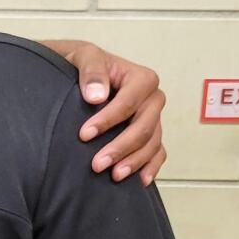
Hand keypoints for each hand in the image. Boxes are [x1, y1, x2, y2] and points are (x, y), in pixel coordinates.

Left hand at [46, 41, 166, 185]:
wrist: (81, 73)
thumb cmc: (85, 65)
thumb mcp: (84, 57)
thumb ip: (92, 71)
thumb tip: (96, 96)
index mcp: (142, 79)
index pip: (129, 103)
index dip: (108, 120)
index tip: (84, 135)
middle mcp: (152, 99)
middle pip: (144, 127)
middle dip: (121, 148)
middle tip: (97, 165)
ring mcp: (153, 118)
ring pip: (151, 143)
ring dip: (134, 162)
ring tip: (114, 176)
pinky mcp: (149, 134)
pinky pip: (158, 152)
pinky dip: (150, 167)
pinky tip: (140, 182)